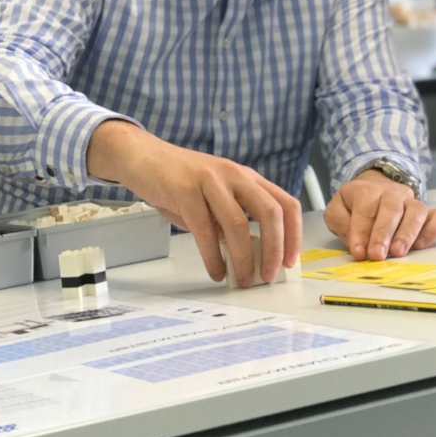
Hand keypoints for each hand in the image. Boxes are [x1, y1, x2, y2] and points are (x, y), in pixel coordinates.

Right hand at [87, 120, 300, 286]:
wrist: (142, 157)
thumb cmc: (178, 181)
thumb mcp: (213, 199)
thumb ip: (231, 222)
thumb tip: (250, 256)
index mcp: (246, 177)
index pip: (285, 203)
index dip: (293, 235)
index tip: (289, 261)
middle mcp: (234, 175)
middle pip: (270, 212)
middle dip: (275, 249)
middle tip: (269, 275)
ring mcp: (210, 181)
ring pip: (239, 224)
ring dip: (244, 258)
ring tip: (242, 280)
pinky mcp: (185, 191)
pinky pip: (205, 231)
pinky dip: (213, 257)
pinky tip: (214, 271)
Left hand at [324, 170, 435, 260]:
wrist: (374, 188)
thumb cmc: (354, 204)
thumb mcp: (337, 210)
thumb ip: (340, 222)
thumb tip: (353, 241)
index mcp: (366, 191)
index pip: (365, 210)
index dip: (361, 232)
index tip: (358, 252)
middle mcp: (392, 193)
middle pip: (391, 210)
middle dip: (383, 234)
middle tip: (378, 255)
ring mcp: (412, 201)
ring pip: (417, 211)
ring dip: (407, 233)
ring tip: (398, 252)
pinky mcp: (428, 212)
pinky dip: (433, 230)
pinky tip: (421, 245)